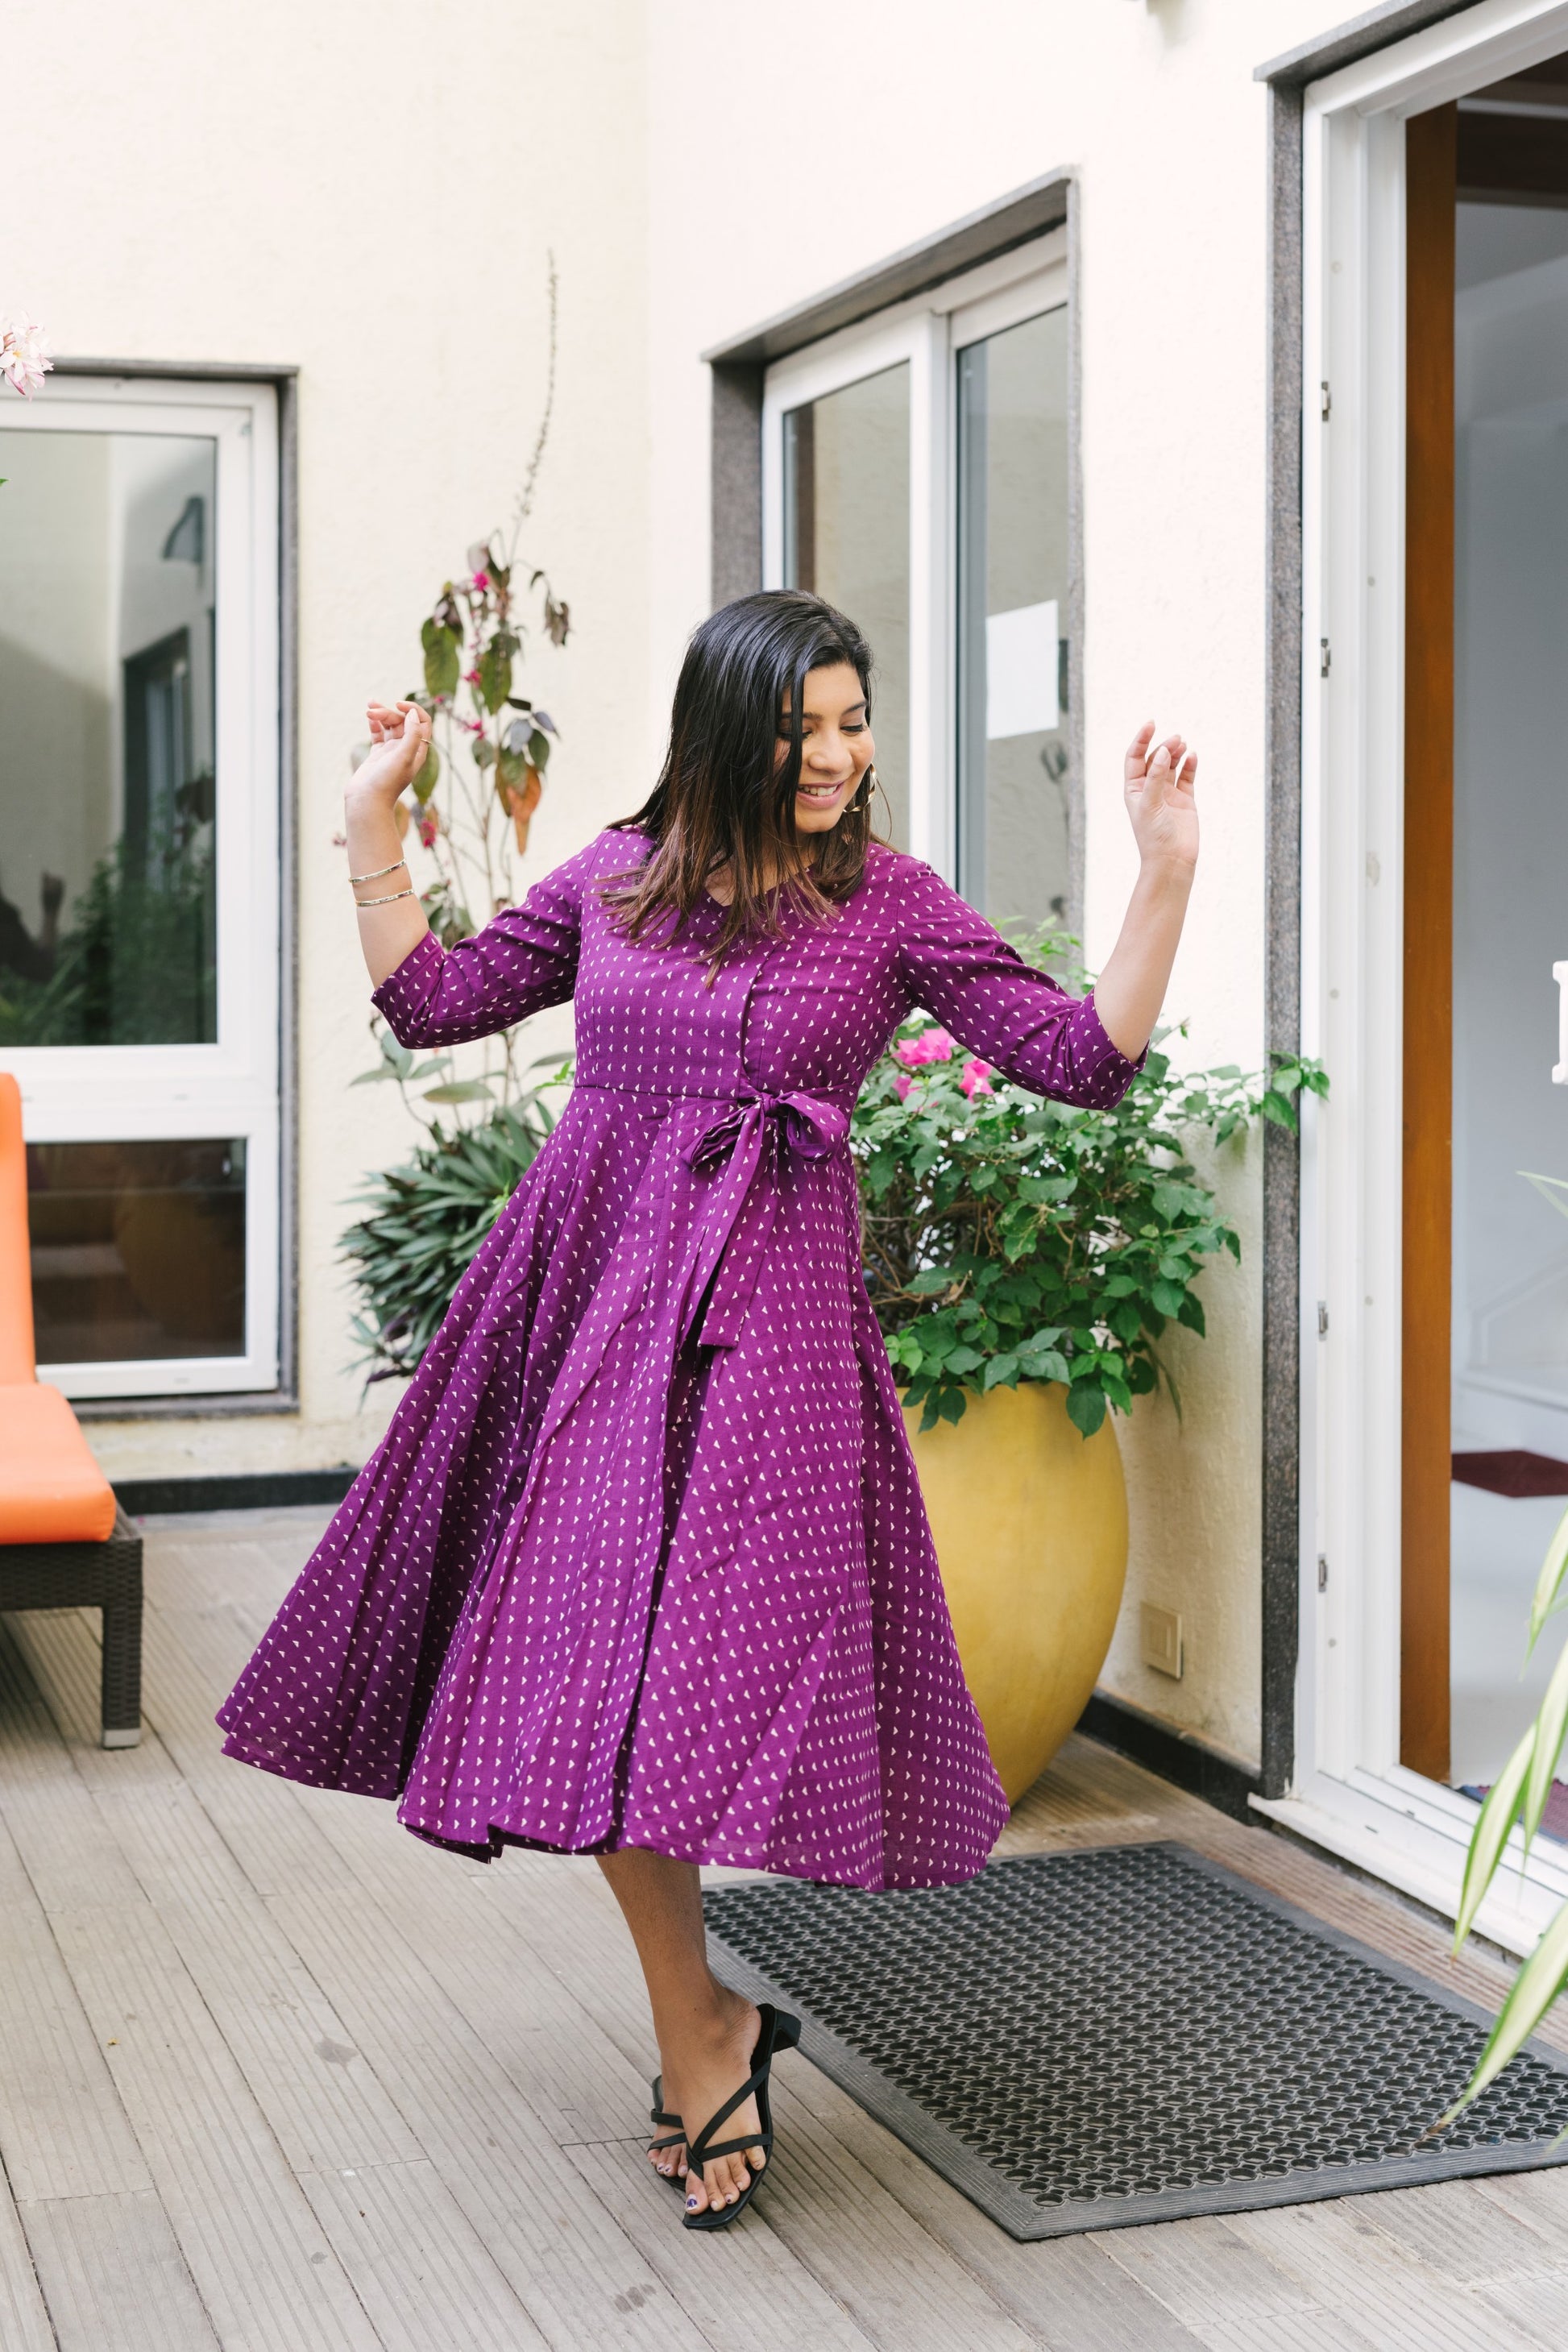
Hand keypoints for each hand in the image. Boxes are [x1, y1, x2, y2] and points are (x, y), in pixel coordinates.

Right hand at [348, 700, 432, 810]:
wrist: (367, 801)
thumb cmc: (386, 782)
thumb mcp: (404, 757)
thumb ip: (412, 734)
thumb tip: (413, 713)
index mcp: (418, 750)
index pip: (423, 723)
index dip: (413, 710)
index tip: (398, 705)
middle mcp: (406, 750)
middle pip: (402, 721)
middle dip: (388, 713)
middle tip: (372, 711)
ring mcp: (391, 752)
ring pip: (389, 726)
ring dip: (380, 714)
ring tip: (368, 709)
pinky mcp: (377, 755)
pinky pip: (378, 734)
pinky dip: (374, 724)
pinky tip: (368, 717)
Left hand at [1124, 723, 1198, 878]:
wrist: (1172, 861)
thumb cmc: (1154, 837)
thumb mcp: (1149, 805)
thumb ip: (1155, 778)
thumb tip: (1161, 752)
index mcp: (1134, 789)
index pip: (1134, 757)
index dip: (1141, 739)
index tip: (1151, 723)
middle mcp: (1149, 789)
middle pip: (1154, 758)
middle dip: (1163, 745)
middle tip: (1176, 739)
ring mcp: (1167, 793)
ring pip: (1171, 764)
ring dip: (1176, 752)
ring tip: (1183, 743)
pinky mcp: (1185, 799)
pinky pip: (1187, 776)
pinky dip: (1190, 764)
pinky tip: (1193, 756)